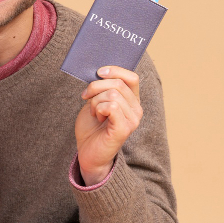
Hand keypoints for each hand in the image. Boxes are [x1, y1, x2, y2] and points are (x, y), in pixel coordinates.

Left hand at [75, 66, 142, 185]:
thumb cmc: (91, 127)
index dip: (115, 70)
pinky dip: (98, 109)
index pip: (131, 77)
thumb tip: (100, 72)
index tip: (98, 72)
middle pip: (118, 83)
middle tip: (86, 97)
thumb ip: (102, 88)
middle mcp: (136, 110)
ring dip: (96, 101)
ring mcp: (133, 120)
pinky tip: (97, 118)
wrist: (87, 152)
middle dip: (96, 87)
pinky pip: (111, 106)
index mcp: (131, 101)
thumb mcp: (95, 101)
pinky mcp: (124, 129)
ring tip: (94, 112)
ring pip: (113, 94)